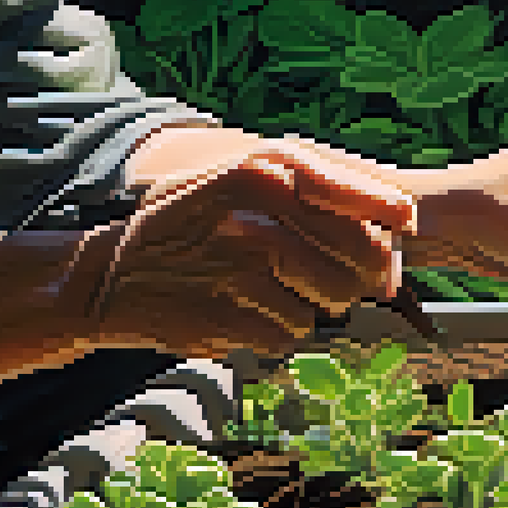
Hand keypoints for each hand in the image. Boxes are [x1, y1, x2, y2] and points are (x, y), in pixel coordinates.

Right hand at [64, 136, 416, 358]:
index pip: (360, 197)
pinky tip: (242, 314)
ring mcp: (241, 270)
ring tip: (267, 290)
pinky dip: (275, 334)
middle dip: (359, 276)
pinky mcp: (228, 319)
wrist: (103, 278)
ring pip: (327, 305)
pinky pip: (289, 337)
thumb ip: (311, 187)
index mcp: (261, 169)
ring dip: (311, 307)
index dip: (389, 217)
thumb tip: (401, 219)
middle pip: (358, 259)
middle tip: (338, 279)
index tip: (404, 227)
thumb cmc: (186, 226)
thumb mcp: (236, 180)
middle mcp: (256, 215)